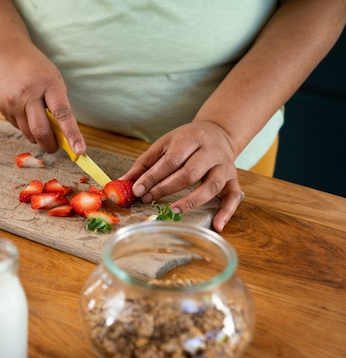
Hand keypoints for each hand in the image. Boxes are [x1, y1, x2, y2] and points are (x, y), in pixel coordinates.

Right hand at [0, 43, 85, 153]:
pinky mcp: (2, 108)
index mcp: (48, 85)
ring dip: (38, 137)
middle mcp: (28, 94)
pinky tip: (25, 112)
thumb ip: (59, 106)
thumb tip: (64, 135)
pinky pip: (18, 128)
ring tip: (40, 123)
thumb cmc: (36, 70)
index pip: (62, 114)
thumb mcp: (54, 81)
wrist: (5, 55)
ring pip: (28, 134)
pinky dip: (26, 127)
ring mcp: (13, 102)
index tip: (79, 150)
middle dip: (50, 145)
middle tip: (55, 147)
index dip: (72, 134)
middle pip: (41, 131)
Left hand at [119, 120, 244, 231]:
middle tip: (149, 199)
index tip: (138, 190)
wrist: (218, 131)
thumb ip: (144, 164)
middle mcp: (211, 152)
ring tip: (173, 211)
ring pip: (211, 186)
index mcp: (191, 138)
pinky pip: (234, 196)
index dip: (153, 177)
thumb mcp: (164, 144)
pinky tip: (216, 226)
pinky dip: (227, 212)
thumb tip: (123, 183)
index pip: (171, 160)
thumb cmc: (186, 140)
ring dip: (191, 201)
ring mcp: (224, 166)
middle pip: (190, 173)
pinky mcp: (233, 179)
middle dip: (167, 188)